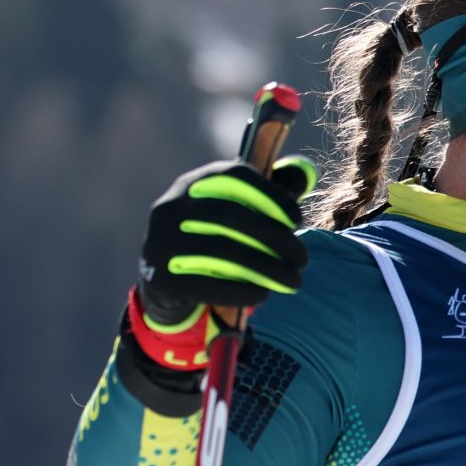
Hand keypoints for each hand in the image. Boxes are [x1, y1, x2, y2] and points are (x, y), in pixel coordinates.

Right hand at [138, 156, 317, 320]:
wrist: (168, 277)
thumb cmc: (217, 237)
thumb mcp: (240, 210)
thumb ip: (272, 192)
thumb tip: (305, 172)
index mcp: (194, 184)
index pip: (235, 177)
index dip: (271, 196)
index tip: (297, 219)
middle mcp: (171, 207)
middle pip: (229, 214)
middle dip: (275, 238)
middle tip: (303, 258)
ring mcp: (160, 241)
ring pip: (220, 250)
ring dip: (266, 267)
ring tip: (293, 280)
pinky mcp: (159, 276)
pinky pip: (206, 283)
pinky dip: (241, 289)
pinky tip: (264, 293)